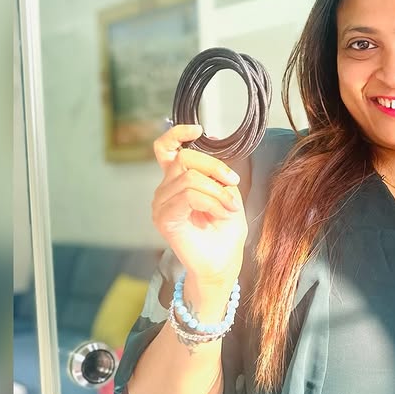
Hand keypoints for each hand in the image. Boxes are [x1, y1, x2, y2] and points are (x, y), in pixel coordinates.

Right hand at [151, 123, 246, 286]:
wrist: (221, 265)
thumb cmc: (225, 234)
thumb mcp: (228, 196)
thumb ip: (218, 176)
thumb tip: (213, 152)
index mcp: (177, 181)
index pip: (165, 149)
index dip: (177, 133)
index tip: (198, 128)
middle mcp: (164, 190)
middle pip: (184, 159)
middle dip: (214, 168)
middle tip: (233, 184)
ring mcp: (161, 204)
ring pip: (189, 178)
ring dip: (216, 191)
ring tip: (229, 208)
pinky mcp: (164, 218)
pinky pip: (188, 195)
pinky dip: (211, 201)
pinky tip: (221, 212)